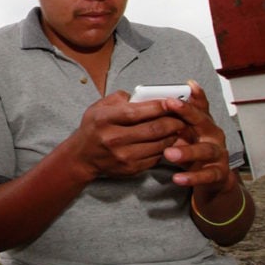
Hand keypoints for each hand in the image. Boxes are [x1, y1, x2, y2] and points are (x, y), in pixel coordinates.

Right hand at [70, 91, 186, 179]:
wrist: (82, 157)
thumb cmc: (93, 127)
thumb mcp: (98, 107)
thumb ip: (119, 98)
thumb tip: (143, 96)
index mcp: (104, 119)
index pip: (136, 112)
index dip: (157, 107)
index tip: (171, 102)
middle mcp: (113, 138)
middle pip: (152, 129)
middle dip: (172, 121)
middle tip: (183, 116)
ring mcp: (122, 156)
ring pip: (158, 144)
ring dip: (172, 135)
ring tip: (178, 127)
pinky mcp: (130, 168)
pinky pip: (155, 157)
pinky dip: (165, 148)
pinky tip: (167, 140)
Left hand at [160, 80, 229, 191]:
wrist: (213, 175)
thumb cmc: (193, 146)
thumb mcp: (183, 131)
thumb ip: (170, 119)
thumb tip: (147, 105)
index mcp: (203, 121)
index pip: (194, 106)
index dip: (183, 101)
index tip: (169, 97)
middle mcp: (213, 134)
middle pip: (202, 121)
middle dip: (187, 114)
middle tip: (169, 108)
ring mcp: (218, 152)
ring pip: (205, 150)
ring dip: (187, 152)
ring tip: (169, 154)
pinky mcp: (219, 172)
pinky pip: (207, 175)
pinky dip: (193, 177)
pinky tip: (178, 178)